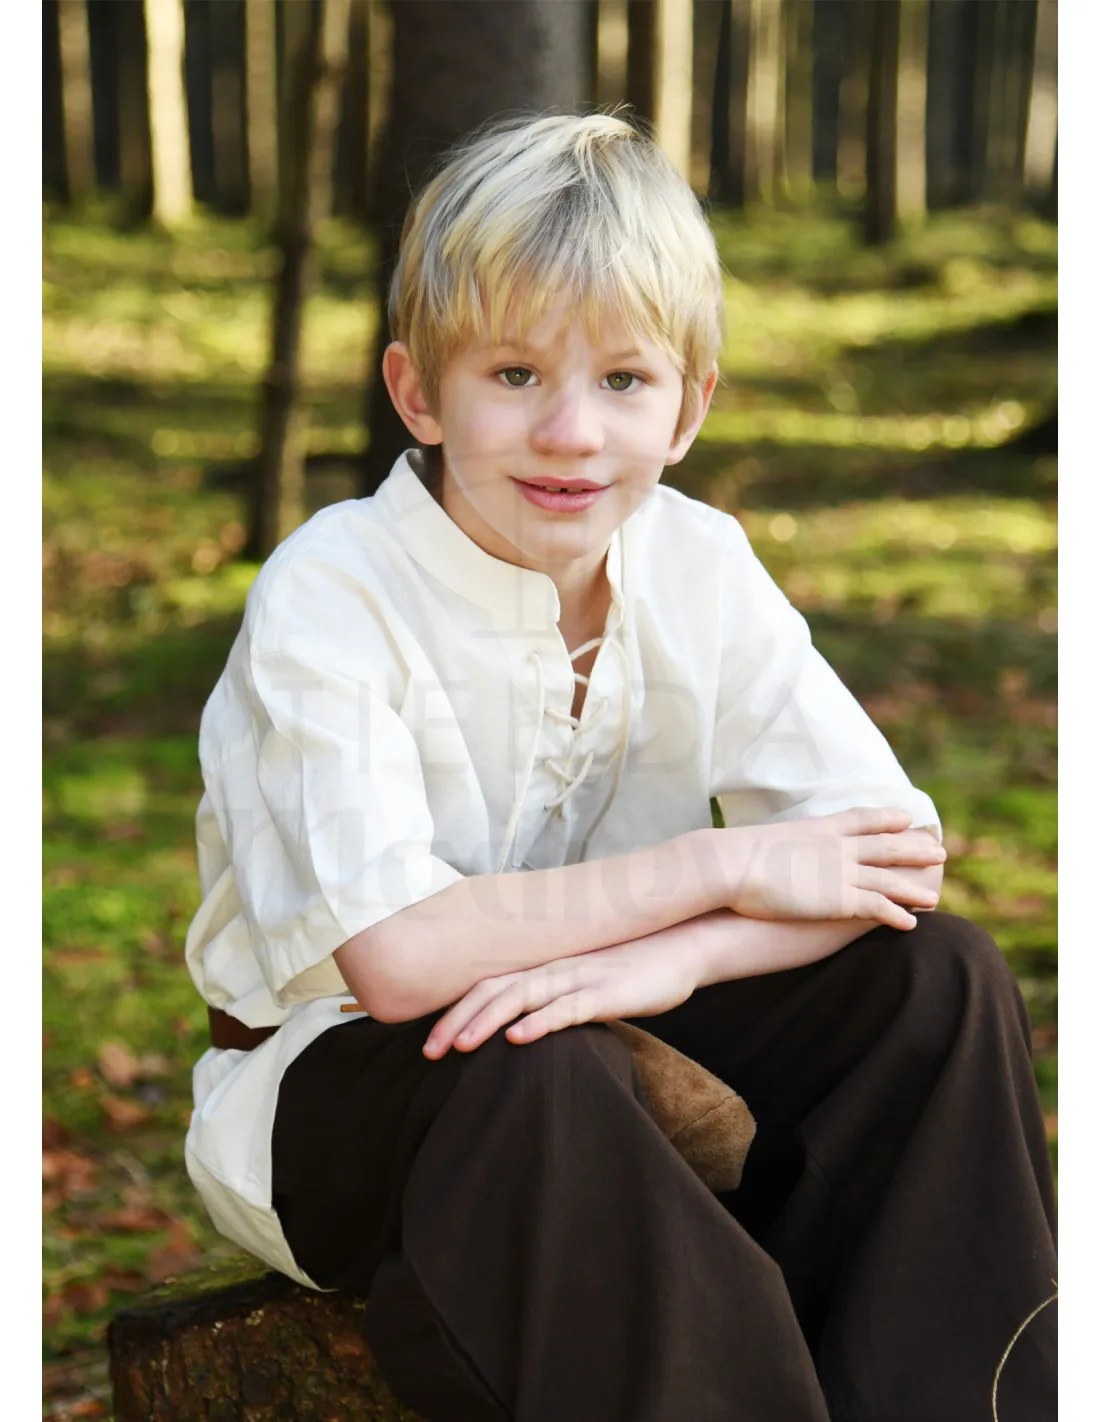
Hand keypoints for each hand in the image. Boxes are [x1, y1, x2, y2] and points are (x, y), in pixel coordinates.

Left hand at [422, 930, 699, 1057]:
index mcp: (544, 968)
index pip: (488, 986)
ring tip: (459, 1046)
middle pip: (494, 991)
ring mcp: (580, 978)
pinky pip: (568, 1008)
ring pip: (523, 996)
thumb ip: (554, 998)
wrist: (682, 949)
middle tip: (427, 1051)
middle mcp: (553, 968)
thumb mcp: (585, 983)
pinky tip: (519, 1038)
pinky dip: (541, 1022)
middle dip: (457, 1020)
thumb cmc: (631, 969)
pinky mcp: (607, 993)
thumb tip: (522, 1024)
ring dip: (487, 1021)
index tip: (428, 1041)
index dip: (455, 1011)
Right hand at [721, 806, 946, 930]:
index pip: (860, 818)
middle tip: (938, 849)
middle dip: (912, 848)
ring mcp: (840, 871)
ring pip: (889, 878)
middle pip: (885, 845)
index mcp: (818, 827)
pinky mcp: (839, 899)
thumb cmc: (734, 857)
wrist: (732, 864)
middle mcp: (836, 846)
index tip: (904, 816)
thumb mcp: (760, 841)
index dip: (884, 817)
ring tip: (934, 894)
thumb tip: (764, 851)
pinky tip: (912, 924)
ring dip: (914, 887)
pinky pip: (878, 906)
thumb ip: (774, 846)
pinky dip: (897, 914)